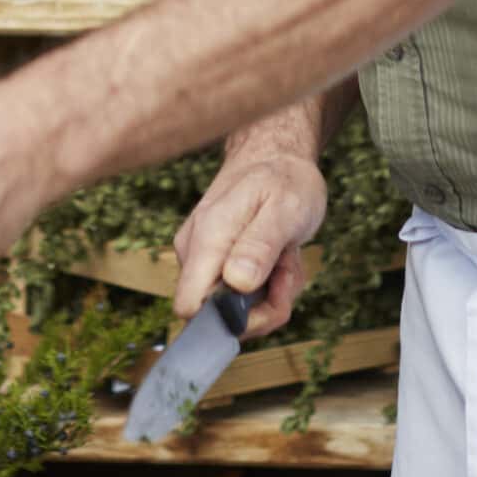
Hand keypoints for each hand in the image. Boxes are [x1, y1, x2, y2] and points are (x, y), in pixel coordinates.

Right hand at [171, 145, 326, 337]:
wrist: (275, 157)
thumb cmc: (283, 178)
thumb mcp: (285, 208)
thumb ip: (260, 245)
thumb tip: (237, 284)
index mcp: (207, 238)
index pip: (190, 306)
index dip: (230, 319)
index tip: (269, 298)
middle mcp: (195, 252)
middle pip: (218, 317)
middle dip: (263, 306)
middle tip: (287, 269)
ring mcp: (202, 260)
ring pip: (235, 310)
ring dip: (270, 295)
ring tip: (285, 256)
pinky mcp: (214, 266)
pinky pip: (242, 298)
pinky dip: (268, 287)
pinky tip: (279, 258)